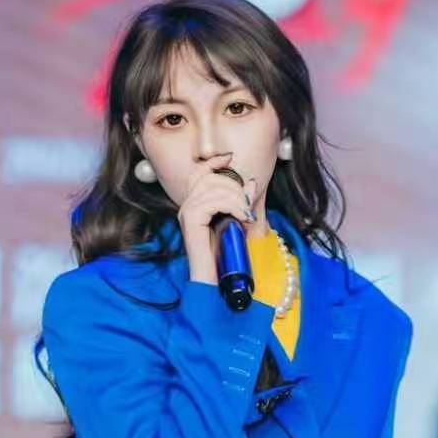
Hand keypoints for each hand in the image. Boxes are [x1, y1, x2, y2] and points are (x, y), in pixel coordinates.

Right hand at [178, 155, 257, 284]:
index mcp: (195, 205)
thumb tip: (251, 182)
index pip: (199, 173)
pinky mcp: (191, 220)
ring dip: (237, 199)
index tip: (230, 157)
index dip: (213, 162)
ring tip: (246, 216)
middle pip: (211, 178)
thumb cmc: (225, 256)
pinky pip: (213, 201)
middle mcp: (187, 206)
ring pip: (214, 189)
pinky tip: (242, 218)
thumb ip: (241, 203)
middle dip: (235, 188)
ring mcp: (186, 212)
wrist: (215, 279)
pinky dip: (233, 206)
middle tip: (247, 207)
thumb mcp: (236, 223)